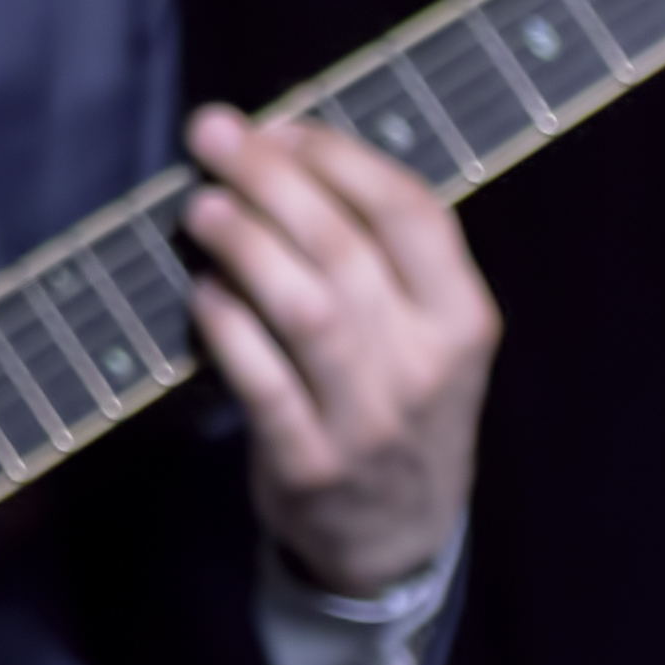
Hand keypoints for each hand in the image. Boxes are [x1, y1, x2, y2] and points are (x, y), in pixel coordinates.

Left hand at [178, 105, 501, 595]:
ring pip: (306, 311)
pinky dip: (227, 328)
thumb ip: (383, 259)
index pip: (413, 213)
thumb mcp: (430, 336)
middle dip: (273, 180)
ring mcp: (369, 420)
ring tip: (201, 207)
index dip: (341, 158)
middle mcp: (426, 366)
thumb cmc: (398, 405)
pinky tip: (201, 291)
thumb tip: (284, 150)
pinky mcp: (309, 465)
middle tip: (214, 136)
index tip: (282, 126)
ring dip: (246, 246)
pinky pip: (262, 383)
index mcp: (464, 318)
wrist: (396, 538)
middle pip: (347, 250)